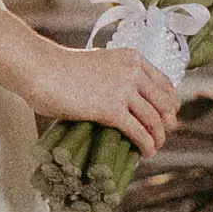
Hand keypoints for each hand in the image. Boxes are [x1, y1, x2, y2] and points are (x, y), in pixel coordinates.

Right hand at [36, 45, 181, 153]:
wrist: (41, 69)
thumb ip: (115, 73)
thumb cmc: (61, 68)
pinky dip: (146, 144)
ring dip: (158, 137)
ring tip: (155, 147)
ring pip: (154, 119)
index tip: (168, 116)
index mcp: (131, 59)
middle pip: (164, 102)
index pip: (165, 83)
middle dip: (168, 122)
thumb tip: (123, 95)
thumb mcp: (98, 62)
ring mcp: (123, 90)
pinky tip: (146, 152)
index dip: (171, 103)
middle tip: (164, 135)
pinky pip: (138, 131)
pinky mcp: (111, 109)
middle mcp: (132, 72)